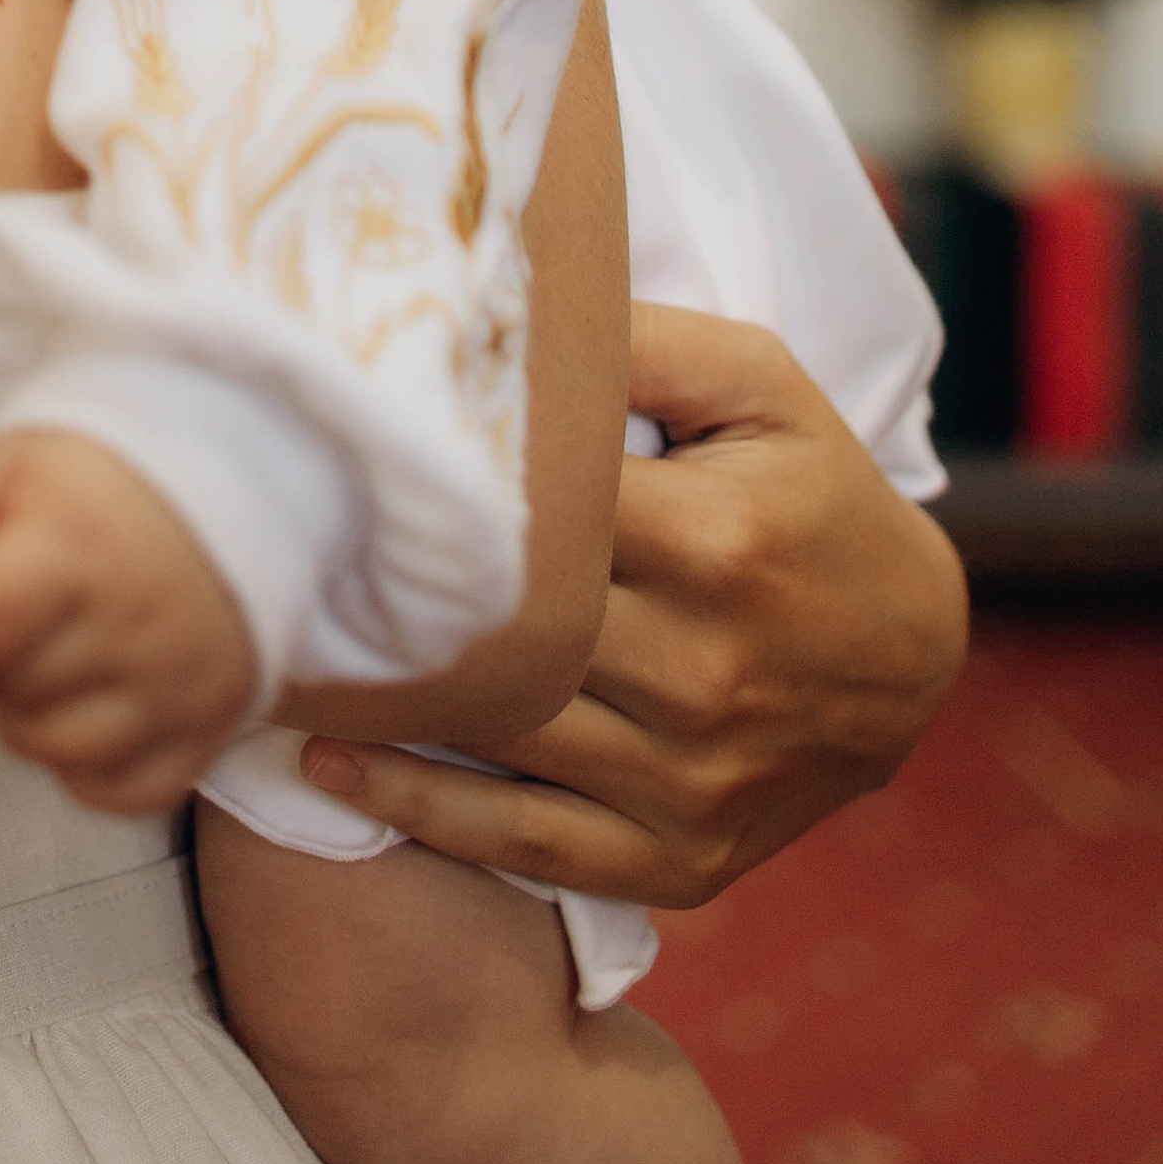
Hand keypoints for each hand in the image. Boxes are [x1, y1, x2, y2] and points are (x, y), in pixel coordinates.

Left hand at [0, 429, 259, 815]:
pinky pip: (120, 793)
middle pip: (9, 696)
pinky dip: (91, 764)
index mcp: (73, 546)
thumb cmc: (98, 476)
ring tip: (65, 648)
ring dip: (36, 714)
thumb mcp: (4, 471)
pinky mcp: (216, 723)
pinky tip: (102, 700)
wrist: (234, 478)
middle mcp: (135, 619)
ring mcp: (183, 679)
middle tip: (30, 606)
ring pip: (55, 752)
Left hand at [289, 305, 966, 909]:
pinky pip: (527, 845)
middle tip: (250, 548)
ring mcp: (690, 778)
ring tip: (261, 645)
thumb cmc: (812, 496)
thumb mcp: (762, 388)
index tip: (325, 451)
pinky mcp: (678, 859)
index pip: (543, 508)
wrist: (912, 659)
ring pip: (499, 737)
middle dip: (382, 589)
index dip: (430, 478)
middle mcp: (702, 670)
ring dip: (374, 700)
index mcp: (717, 543)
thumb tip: (512, 304)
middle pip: (507, 626)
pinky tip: (328, 766)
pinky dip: (420, 815)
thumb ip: (645, 343)